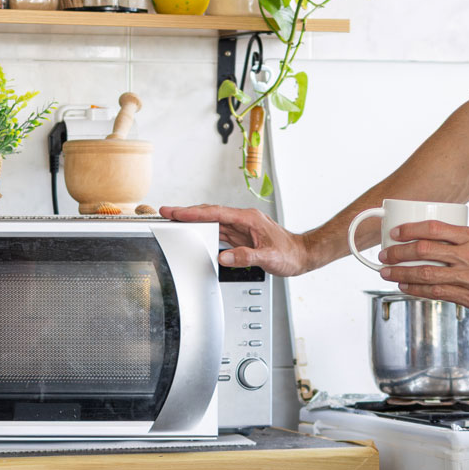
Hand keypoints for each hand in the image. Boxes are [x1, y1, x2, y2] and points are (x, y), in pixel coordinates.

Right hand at [159, 204, 321, 276]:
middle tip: (167, 212)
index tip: (176, 211)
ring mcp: (242, 228)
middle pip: (210, 214)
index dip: (193, 212)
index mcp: (248, 219)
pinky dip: (205, 231)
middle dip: (187, 213)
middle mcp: (244, 220)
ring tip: (175, 221)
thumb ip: (246, 257)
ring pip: (213, 222)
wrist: (301, 255)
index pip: (215, 213)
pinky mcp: (242, 236)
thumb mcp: (269, 257)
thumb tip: (224, 257)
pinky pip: (219, 231)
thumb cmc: (290, 253)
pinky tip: (195, 234)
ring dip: (194, 222)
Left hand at [378, 221, 468, 317]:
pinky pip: (436, 293)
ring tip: (387, 272)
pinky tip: (405, 288)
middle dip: (398, 252)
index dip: (410, 230)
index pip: (435, 228)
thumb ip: (468, 243)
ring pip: (425, 273)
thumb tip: (441, 243)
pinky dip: (417, 290)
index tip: (396, 232)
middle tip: (385, 254)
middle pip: (424, 250)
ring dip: (401, 273)